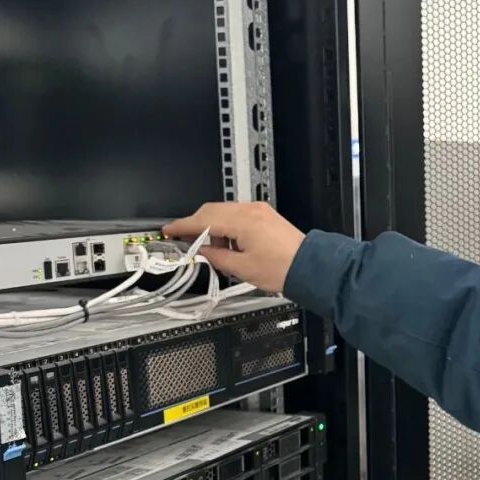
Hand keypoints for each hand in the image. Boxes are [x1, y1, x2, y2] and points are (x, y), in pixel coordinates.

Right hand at [162, 202, 305, 292]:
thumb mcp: (241, 268)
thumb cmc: (282, 269)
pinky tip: (230, 245)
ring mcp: (259, 211)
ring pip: (224, 212)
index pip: (203, 219)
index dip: (182, 225)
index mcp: (242, 221)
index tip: (169, 230)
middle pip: (211, 211)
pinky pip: (238, 215)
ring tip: (216, 252)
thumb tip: (200, 251)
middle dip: (196, 226)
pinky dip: (228, 227)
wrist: (310, 267)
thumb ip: (215, 256)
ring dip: (213, 227)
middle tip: (187, 243)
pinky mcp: (265, 215)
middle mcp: (251, 210)